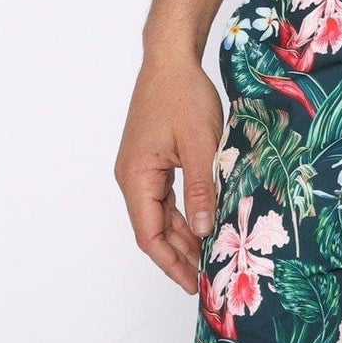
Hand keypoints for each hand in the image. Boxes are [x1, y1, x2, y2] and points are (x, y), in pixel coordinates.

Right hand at [114, 50, 224, 291]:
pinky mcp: (153, 158)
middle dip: (180, 254)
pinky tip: (204, 222)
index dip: (171, 263)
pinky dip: (185, 211)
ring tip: (209, 256)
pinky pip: (167, 195)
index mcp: (136, 177)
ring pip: (161, 213)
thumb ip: (201, 190)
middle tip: (207, 276)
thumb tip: (204, 232)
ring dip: (184, 233)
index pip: (149, 235)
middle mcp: (132, 177)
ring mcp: (141, 168)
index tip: (192, 284)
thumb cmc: (182, 94)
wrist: (171, 58)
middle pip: (154, 228)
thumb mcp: (200, 144)